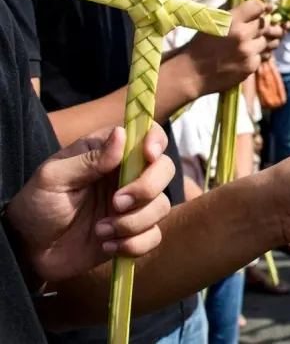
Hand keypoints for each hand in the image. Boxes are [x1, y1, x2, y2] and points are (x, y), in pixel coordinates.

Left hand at [5, 125, 173, 282]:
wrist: (29, 250)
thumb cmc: (37, 205)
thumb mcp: (54, 178)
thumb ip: (90, 158)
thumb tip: (121, 134)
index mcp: (110, 154)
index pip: (148, 134)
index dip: (155, 141)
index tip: (148, 156)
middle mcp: (128, 175)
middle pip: (165, 169)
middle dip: (146, 188)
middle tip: (116, 203)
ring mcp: (134, 205)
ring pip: (162, 206)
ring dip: (133, 222)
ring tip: (101, 230)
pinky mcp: (134, 232)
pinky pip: (154, 236)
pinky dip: (133, 244)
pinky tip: (106, 245)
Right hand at [183, 0, 283, 95]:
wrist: (193, 72)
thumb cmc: (201, 43)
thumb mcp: (212, 19)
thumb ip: (233, 8)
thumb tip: (258, 4)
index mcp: (231, 20)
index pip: (258, 7)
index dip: (259, 9)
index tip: (256, 12)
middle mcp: (242, 35)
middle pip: (264, 24)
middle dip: (258, 25)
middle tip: (249, 29)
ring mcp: (248, 52)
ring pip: (265, 40)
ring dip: (257, 41)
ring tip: (244, 44)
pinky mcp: (251, 66)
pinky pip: (262, 55)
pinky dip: (255, 55)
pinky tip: (243, 56)